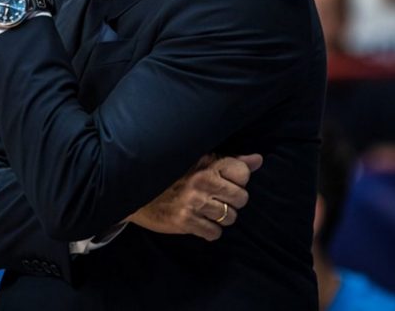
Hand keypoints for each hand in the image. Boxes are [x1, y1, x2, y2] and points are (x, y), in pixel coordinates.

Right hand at [125, 154, 262, 240]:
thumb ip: (231, 161)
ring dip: (222, 218)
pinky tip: (200, 222)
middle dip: (233, 201)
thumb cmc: (172, 174)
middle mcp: (202, 181)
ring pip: (230, 217)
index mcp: (207, 163)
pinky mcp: (184, 221)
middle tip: (219, 199)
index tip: (227, 182)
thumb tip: (259, 160)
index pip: (243, 173)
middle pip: (241, 198)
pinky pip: (213, 233)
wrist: (136, 189)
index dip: (239, 180)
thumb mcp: (200, 161)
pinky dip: (210, 231)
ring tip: (209, 211)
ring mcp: (193, 202)